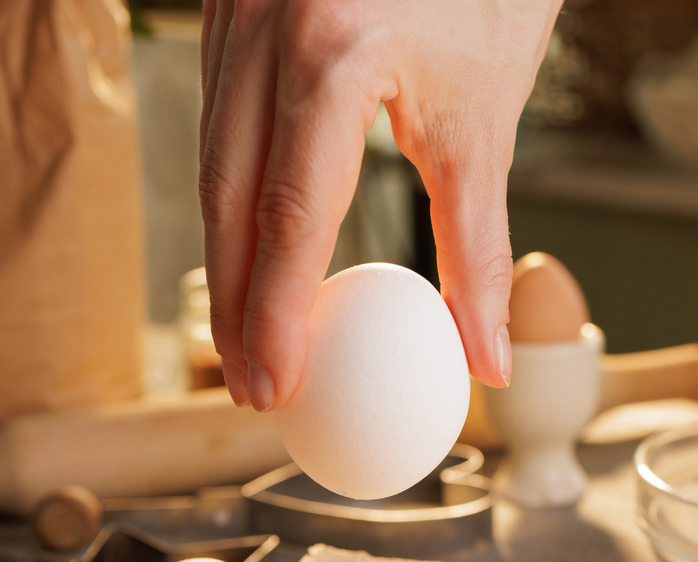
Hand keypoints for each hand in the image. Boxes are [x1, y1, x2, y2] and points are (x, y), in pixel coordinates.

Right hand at [200, 0, 561, 409]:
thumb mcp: (486, 122)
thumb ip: (479, 246)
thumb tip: (487, 361)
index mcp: (333, 54)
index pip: (291, 213)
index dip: (276, 313)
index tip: (277, 386)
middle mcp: (265, 29)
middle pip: (227, 195)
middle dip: (235, 302)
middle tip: (254, 384)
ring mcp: (233, 13)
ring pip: (209, 156)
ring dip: (226, 252)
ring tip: (249, 334)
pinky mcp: (225, 9)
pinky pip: (216, 116)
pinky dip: (229, 190)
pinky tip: (248, 244)